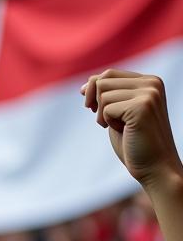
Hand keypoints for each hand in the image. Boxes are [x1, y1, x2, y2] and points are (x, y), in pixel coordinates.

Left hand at [82, 70, 182, 190]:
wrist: (155, 166)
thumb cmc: (134, 143)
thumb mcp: (119, 114)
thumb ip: (108, 96)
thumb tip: (86, 84)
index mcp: (149, 81)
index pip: (109, 74)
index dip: (92, 90)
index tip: (91, 108)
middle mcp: (151, 83)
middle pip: (102, 80)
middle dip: (95, 103)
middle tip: (105, 122)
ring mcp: (148, 93)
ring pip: (102, 94)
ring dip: (102, 115)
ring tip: (119, 128)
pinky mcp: (141, 106)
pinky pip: (106, 109)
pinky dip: (107, 123)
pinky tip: (124, 131)